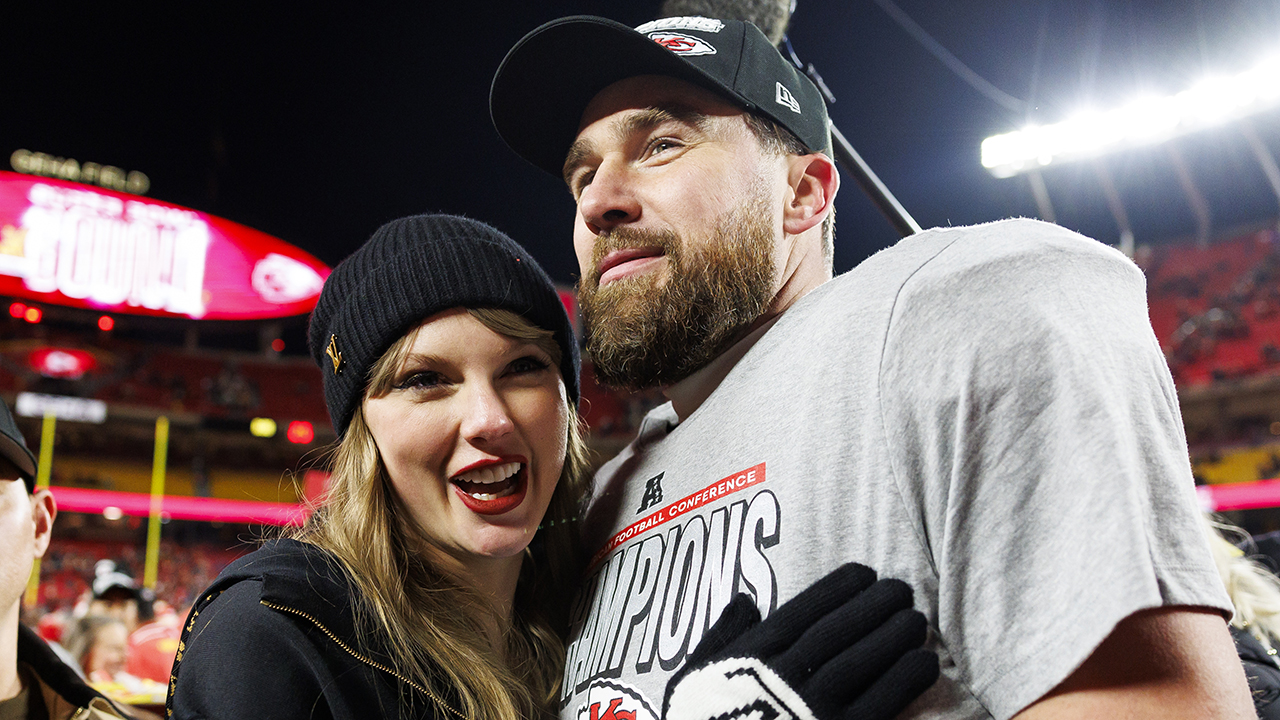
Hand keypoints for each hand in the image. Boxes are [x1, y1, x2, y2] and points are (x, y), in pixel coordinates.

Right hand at [663, 563, 938, 719]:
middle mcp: (783, 679)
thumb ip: (720, 639)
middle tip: (901, 589)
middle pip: (837, 632)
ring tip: (917, 620)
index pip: (801, 613)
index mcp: (750, 660)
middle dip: (873, 606)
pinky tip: (924, 664)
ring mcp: (813, 711)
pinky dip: (905, 681)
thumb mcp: (695, 679)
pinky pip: (880, 704)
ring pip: (862, 662)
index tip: (864, 572)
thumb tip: (745, 600)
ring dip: (894, 637)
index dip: (837, 589)